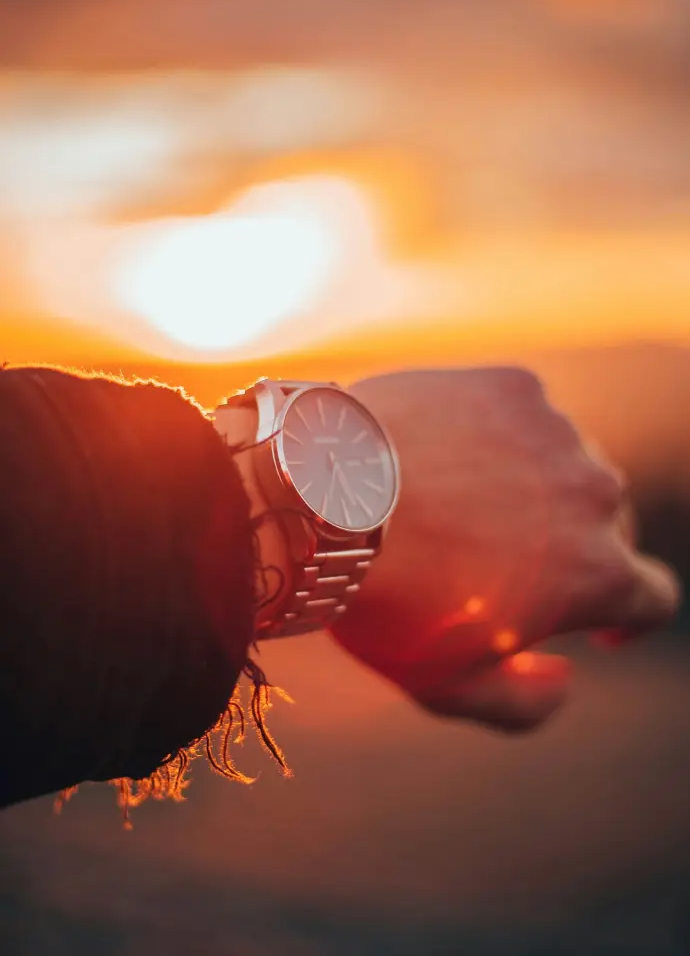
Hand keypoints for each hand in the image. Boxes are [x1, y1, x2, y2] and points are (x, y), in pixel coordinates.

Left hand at [329, 368, 679, 731]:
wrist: (322, 496)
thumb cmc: (384, 600)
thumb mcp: (448, 687)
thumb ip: (525, 704)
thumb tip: (565, 678)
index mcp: (598, 574)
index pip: (653, 597)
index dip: (631, 617)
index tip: (600, 626)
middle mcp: (596, 494)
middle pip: (611, 526)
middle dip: (576, 551)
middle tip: (514, 564)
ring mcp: (558, 432)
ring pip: (569, 467)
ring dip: (540, 490)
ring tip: (469, 506)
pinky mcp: (515, 386)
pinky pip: (527, 418)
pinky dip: (503, 440)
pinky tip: (450, 457)